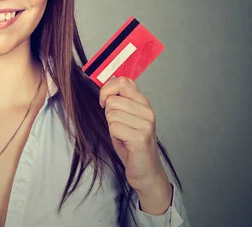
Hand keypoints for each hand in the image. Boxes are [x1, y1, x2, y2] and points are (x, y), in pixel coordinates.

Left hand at [98, 76, 167, 191]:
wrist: (146, 170)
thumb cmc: (132, 144)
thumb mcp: (125, 117)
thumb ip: (119, 101)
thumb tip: (105, 87)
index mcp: (143, 102)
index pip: (123, 81)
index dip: (107, 89)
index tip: (104, 101)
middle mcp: (147, 110)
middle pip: (113, 100)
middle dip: (108, 113)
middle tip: (118, 125)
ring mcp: (145, 123)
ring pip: (111, 114)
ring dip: (112, 126)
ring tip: (123, 134)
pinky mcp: (140, 137)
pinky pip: (114, 127)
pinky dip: (114, 136)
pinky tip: (125, 142)